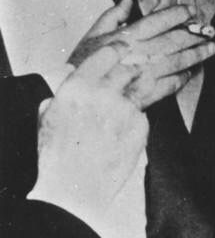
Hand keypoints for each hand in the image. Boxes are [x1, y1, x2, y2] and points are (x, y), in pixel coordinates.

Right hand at [31, 45, 149, 223]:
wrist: (75, 190)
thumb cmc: (57, 156)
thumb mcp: (48, 118)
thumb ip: (62, 92)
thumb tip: (70, 74)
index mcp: (77, 87)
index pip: (107, 53)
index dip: (118, 49)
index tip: (124, 48)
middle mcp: (103, 93)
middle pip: (128, 68)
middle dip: (130, 72)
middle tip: (129, 80)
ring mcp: (125, 108)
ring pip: (140, 89)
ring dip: (135, 93)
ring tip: (124, 109)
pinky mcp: (141, 125)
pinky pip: (143, 113)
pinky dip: (136, 120)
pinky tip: (123, 135)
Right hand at [68, 0, 214, 107]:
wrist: (78, 100)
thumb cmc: (81, 67)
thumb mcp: (90, 37)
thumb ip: (111, 16)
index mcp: (127, 37)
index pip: (158, 21)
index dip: (178, 14)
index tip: (192, 10)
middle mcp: (140, 54)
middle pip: (174, 41)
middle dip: (194, 35)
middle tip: (210, 30)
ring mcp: (145, 74)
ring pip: (178, 61)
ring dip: (197, 54)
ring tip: (211, 48)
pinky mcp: (148, 94)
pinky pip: (172, 84)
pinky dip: (185, 77)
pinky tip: (193, 71)